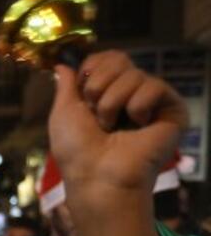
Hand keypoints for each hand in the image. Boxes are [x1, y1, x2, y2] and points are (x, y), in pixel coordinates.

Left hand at [49, 51, 187, 213]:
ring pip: (134, 74)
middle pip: (119, 59)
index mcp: (106, 94)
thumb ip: (66, 86)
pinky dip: (137, 106)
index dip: (92, 68)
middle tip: (96, 114)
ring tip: (112, 127)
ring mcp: (152, 102)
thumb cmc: (77, 150)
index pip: (106, 58)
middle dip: (98, 85)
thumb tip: (63, 63)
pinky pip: (155, 86)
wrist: (97, 176)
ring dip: (112, 102)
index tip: (83, 94)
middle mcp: (130, 95)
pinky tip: (138, 127)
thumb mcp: (63, 113)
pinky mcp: (173, 111)